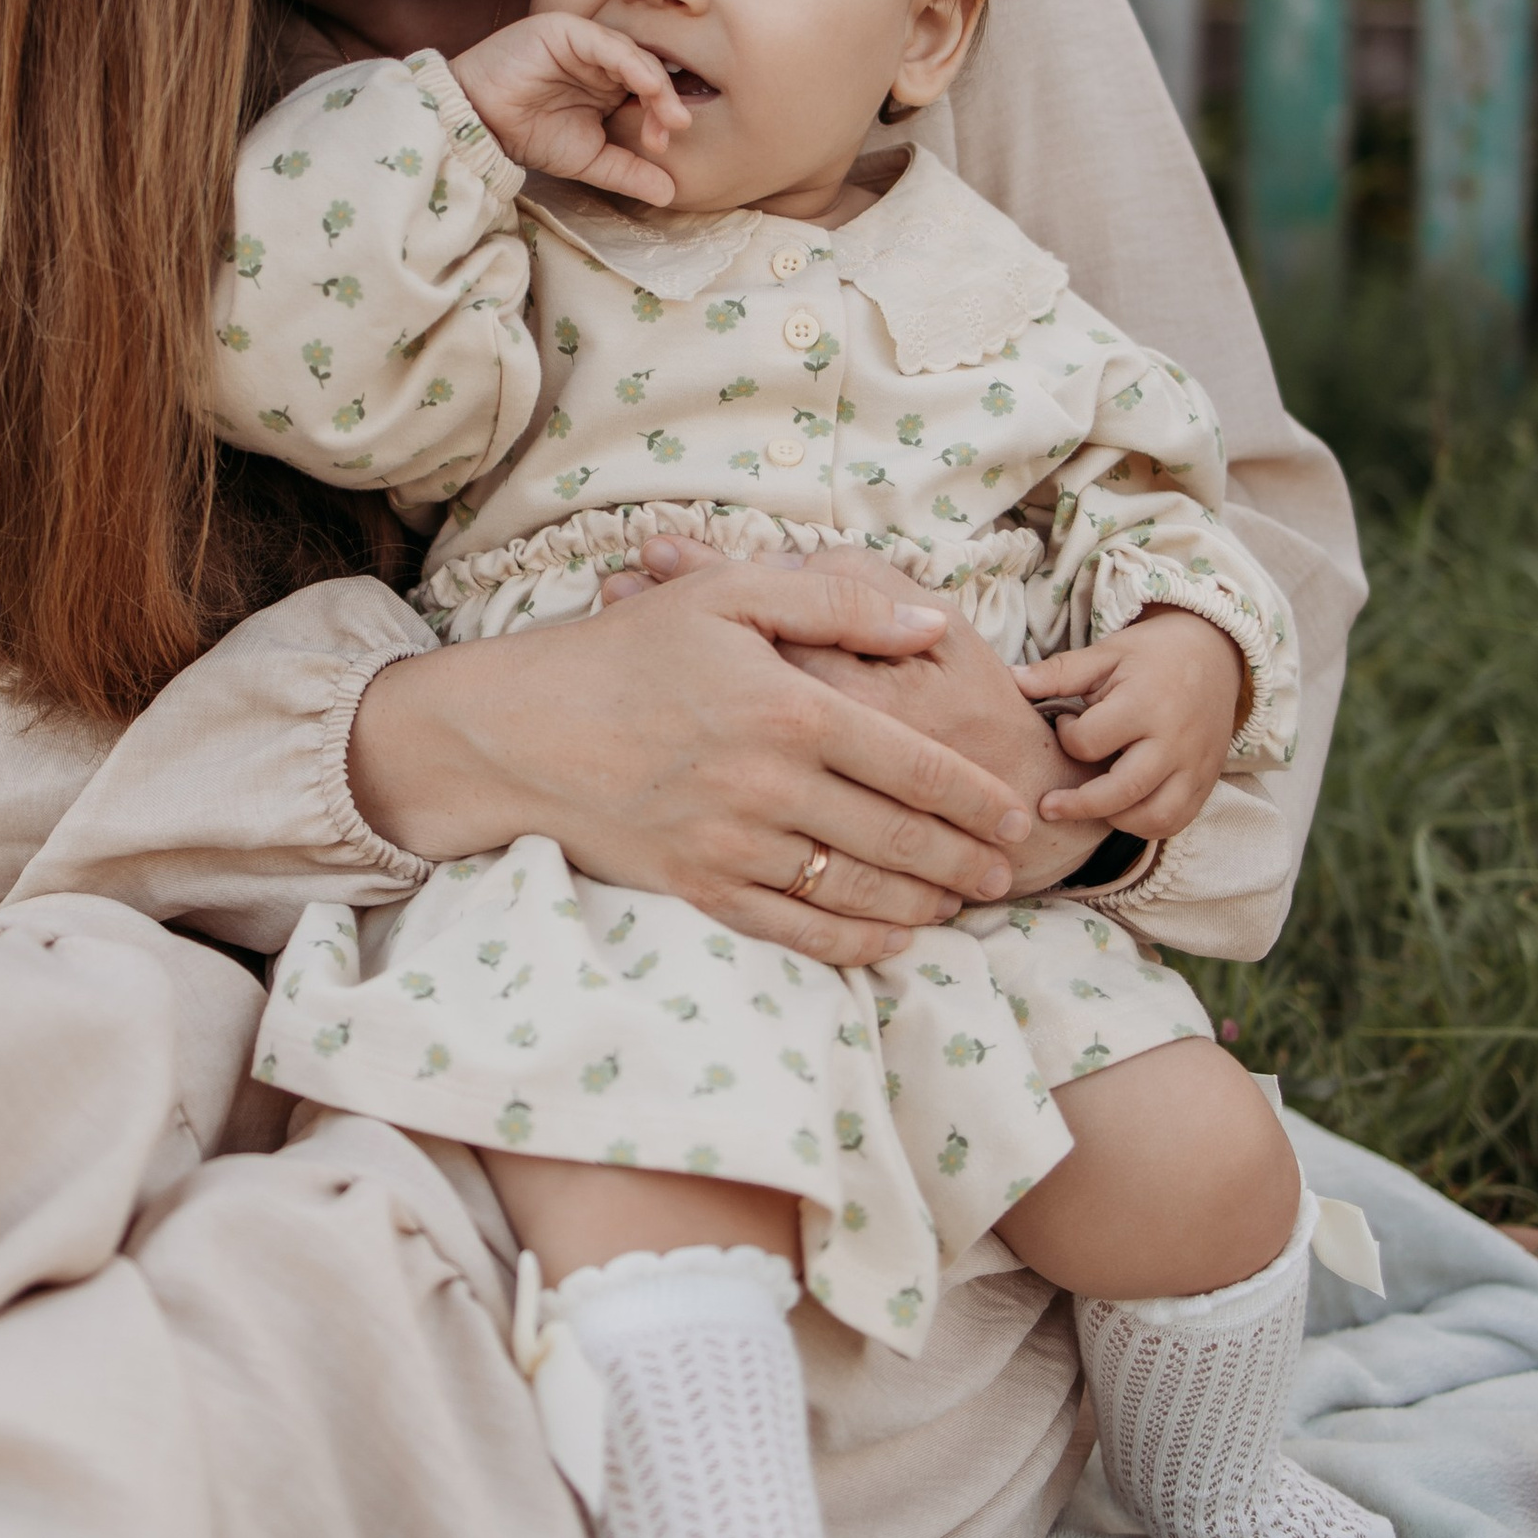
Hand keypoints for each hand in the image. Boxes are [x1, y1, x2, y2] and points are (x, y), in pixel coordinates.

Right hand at [449, 11, 689, 206]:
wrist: (480, 124)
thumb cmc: (527, 135)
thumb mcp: (588, 158)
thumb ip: (627, 172)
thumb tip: (670, 193)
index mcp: (609, 84)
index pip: (649, 93)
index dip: (662, 116)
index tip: (661, 147)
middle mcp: (601, 61)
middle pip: (648, 72)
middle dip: (665, 101)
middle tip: (676, 127)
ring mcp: (585, 43)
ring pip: (633, 56)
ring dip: (655, 85)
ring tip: (668, 113)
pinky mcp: (567, 31)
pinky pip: (607, 44)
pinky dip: (631, 63)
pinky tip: (646, 85)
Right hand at [619, 533, 1094, 896]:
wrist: (519, 730)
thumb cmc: (626, 649)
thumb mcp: (730, 595)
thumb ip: (839, 601)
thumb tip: (931, 625)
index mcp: (791, 708)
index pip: (914, 764)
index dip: (977, 796)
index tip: (1018, 813)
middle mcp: (770, 785)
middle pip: (897, 837)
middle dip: (964, 859)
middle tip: (1007, 872)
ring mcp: (732, 844)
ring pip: (854, 890)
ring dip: (920, 904)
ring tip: (959, 906)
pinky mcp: (697, 887)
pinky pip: (793, 930)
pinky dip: (851, 943)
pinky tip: (887, 941)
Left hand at [1014, 607, 1245, 845]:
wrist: (1215, 653)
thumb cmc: (1152, 654)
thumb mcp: (1107, 653)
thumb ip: (1060, 671)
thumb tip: (1011, 680)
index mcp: (1145, 703)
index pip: (1090, 742)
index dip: (1068, 738)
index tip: (1067, 725)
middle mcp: (1174, 740)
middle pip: (1122, 791)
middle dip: (1078, 805)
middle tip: (1047, 806)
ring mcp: (1194, 765)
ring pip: (1154, 817)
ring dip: (1115, 820)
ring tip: (1091, 807)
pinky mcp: (1207, 781)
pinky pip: (1177, 821)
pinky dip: (1147, 826)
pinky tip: (1123, 811)